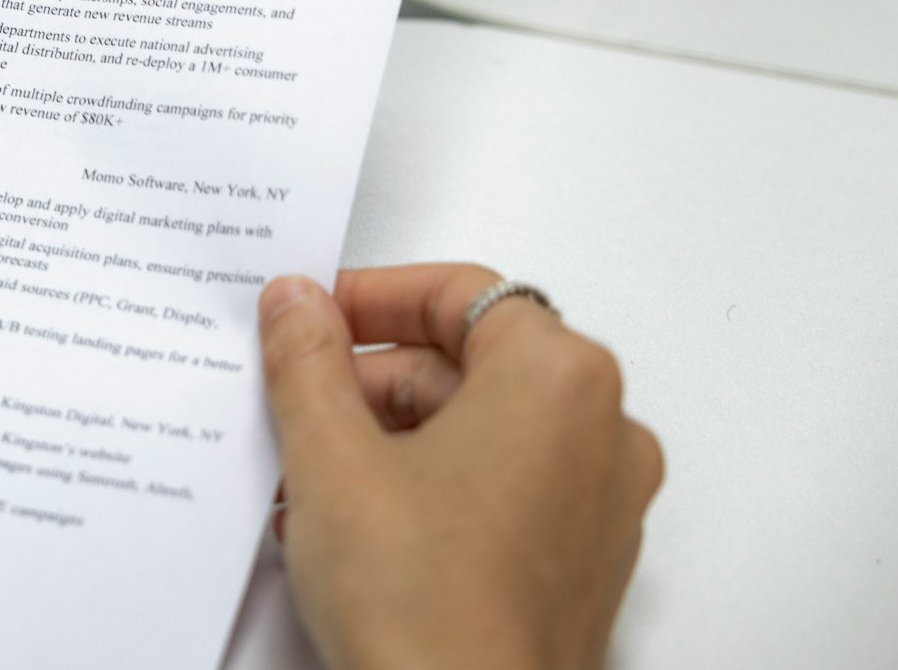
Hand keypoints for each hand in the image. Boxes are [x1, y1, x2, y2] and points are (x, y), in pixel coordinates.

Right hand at [259, 265, 662, 669]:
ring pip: (483, 430)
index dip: (370, 298)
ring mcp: (602, 507)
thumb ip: (308, 360)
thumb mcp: (330, 455)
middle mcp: (603, 433)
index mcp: (560, 380)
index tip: (309, 318)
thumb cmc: (422, 604)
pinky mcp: (582, 567)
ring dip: (392, 438)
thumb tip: (297, 303)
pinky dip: (431, 488)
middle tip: (294, 401)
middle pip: (472, 361)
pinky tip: (353, 525)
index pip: (460, 293)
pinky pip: (502, 491)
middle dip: (372, 380)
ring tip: (310, 476)